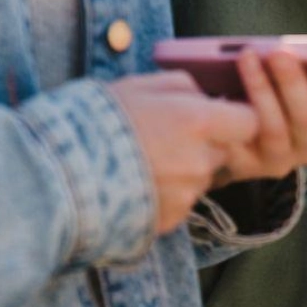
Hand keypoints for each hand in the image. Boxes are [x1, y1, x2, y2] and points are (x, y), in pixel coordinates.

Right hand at [111, 72, 262, 234]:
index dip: (236, 117)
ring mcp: (186, 195)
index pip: (250, 121)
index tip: (218, 114)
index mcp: (198, 122)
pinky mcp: (168, 222)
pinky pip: (177, 203)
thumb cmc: (96, 121)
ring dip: (181, 170)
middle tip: (164, 137)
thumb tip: (205, 94)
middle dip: (204, 144)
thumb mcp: (140, 84)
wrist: (56, 177)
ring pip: (198, 177)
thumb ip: (183, 85)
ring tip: (139, 161)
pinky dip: (162, 195)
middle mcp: (200, 161)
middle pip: (222, 151)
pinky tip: (133, 184)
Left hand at [218, 50, 306, 183]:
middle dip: (293, 83)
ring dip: (260, 89)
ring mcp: (281, 159)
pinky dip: (232, 114)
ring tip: (247, 56)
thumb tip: (298, 46)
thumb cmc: (281, 90)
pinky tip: (221, 91)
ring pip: (274, 129)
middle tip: (279, 53)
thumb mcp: (301, 80)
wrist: (246, 133)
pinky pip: (240, 142)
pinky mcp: (249, 166)